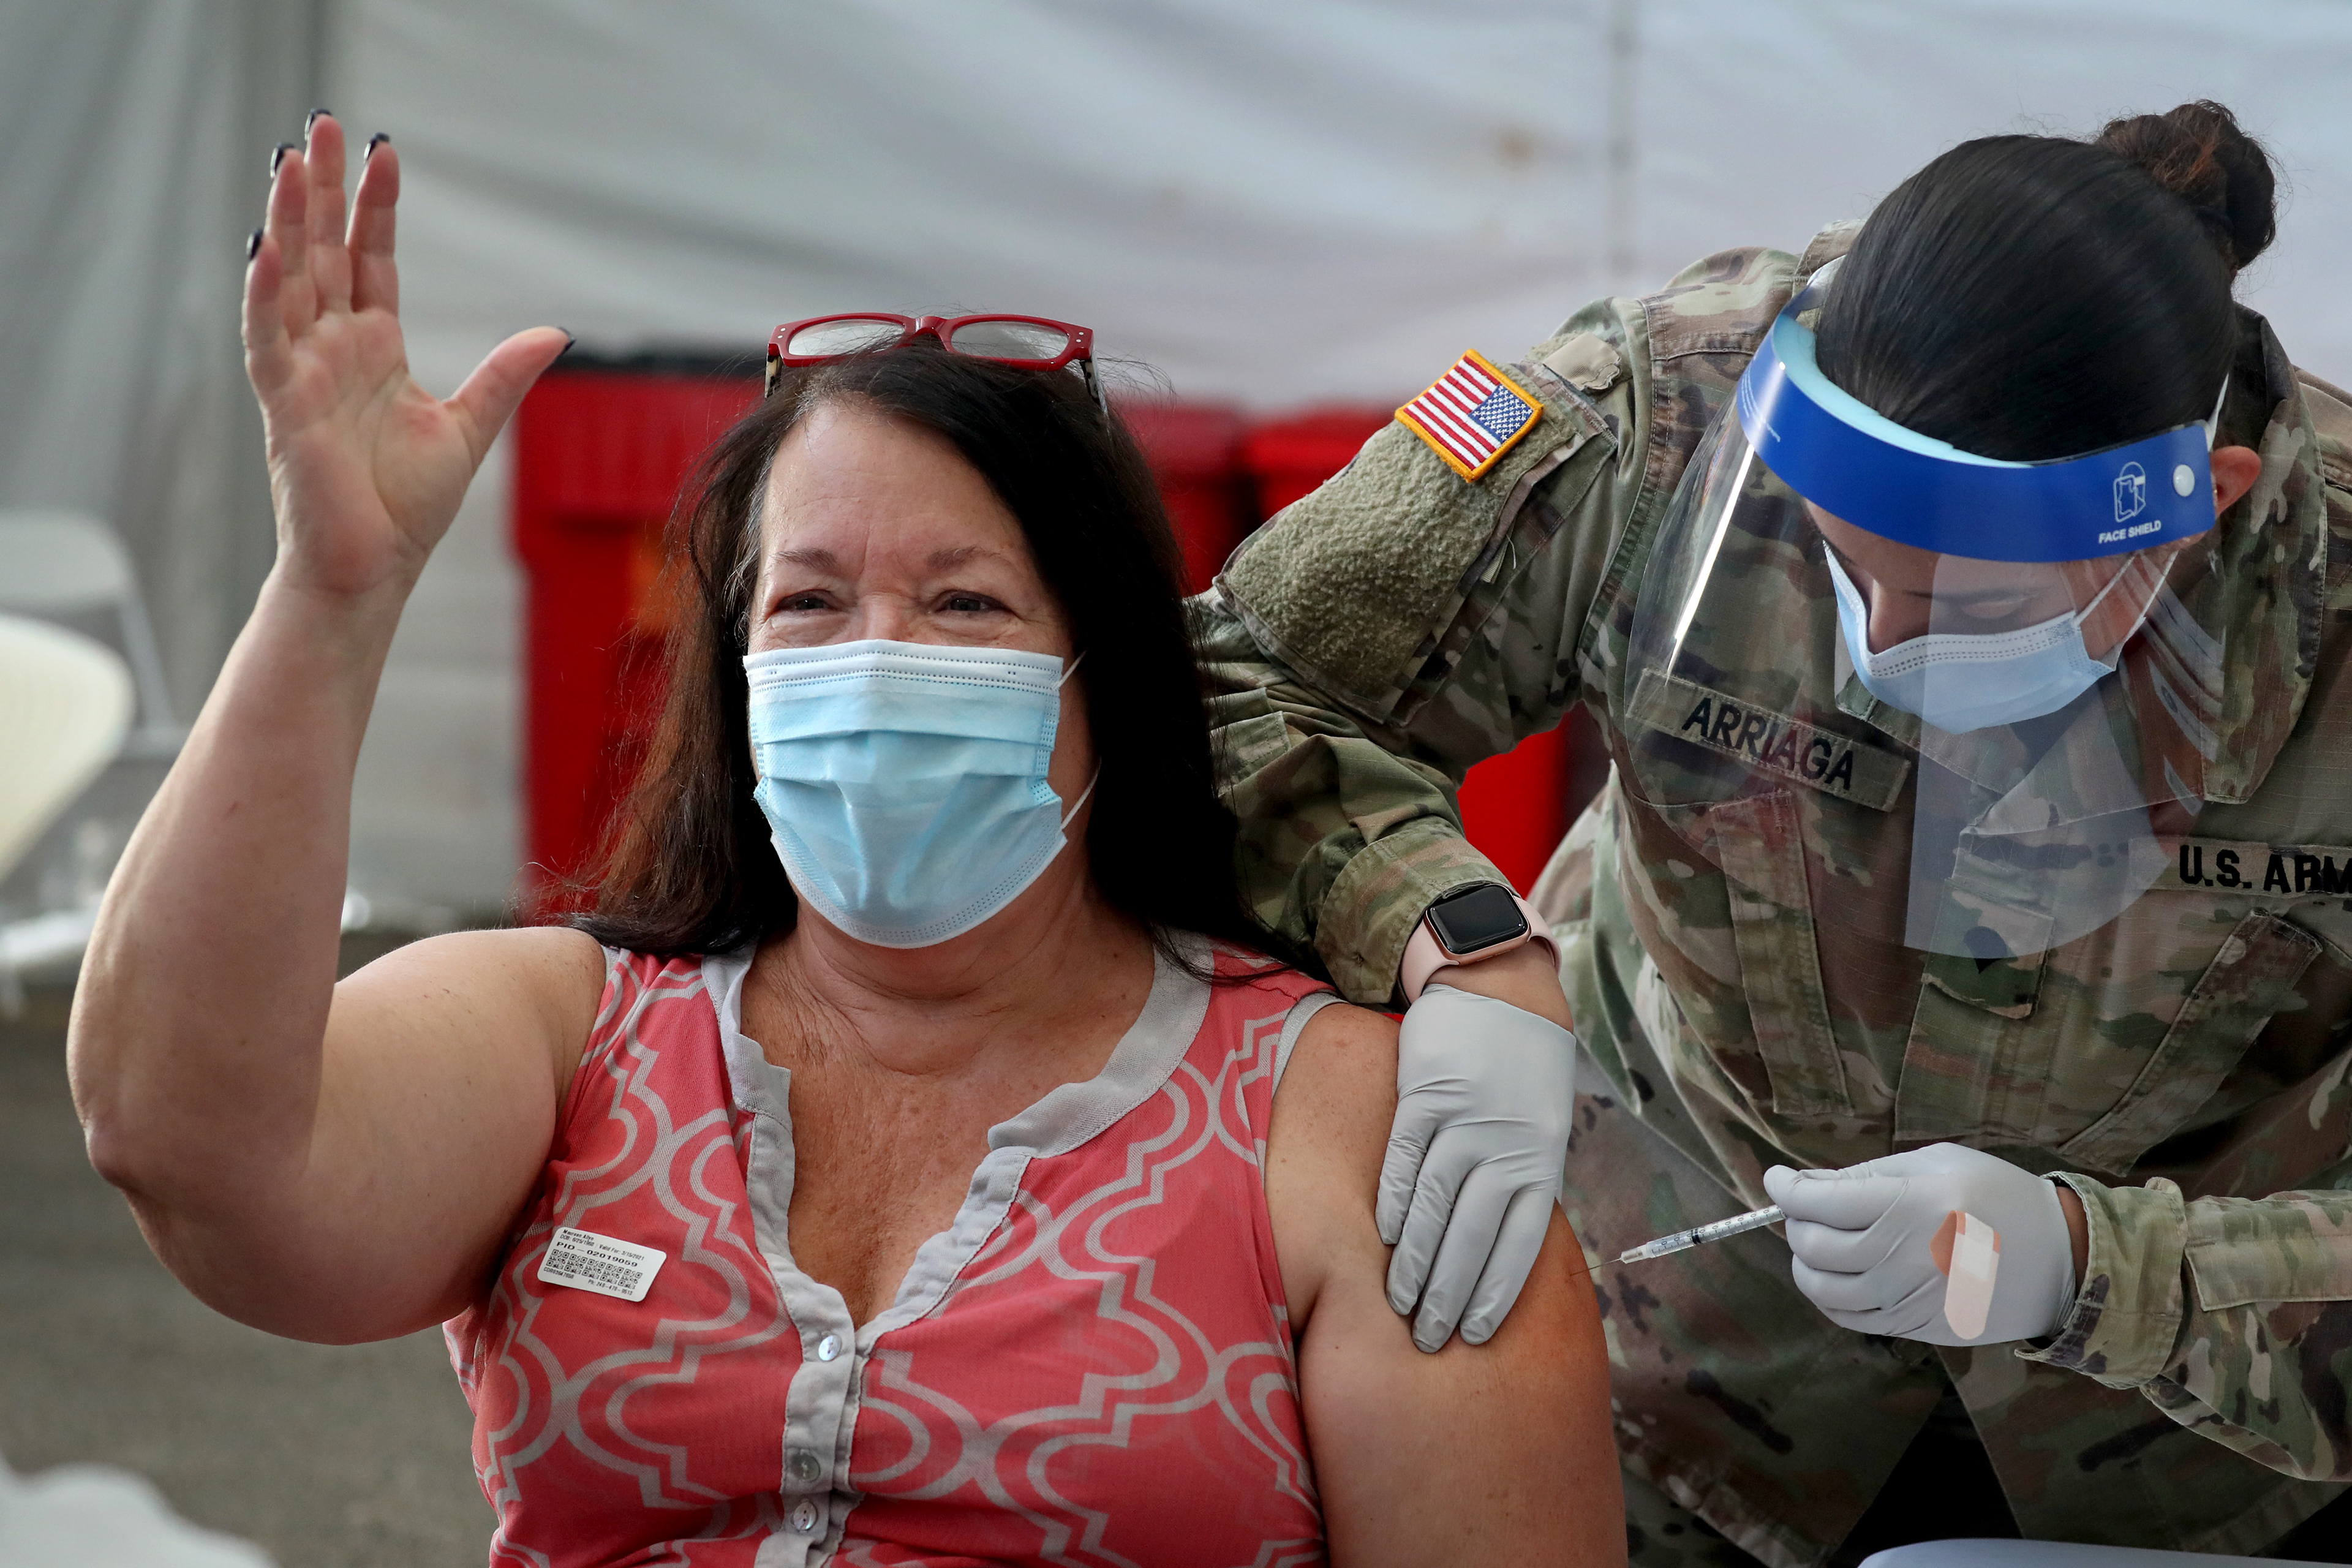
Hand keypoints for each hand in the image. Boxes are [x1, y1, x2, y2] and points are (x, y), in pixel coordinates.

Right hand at [244, 114, 568, 601]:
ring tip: (291, 159)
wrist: (373, 571)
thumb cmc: (406, 509)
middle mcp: (331, 350)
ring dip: (289, 220)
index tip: (384, 150)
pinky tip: (269, 247)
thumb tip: (555, 332)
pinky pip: (267, 339)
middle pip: (324, 252)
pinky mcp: (284, 405)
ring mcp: (303, 373)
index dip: (374, 206)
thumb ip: (505, 375)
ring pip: (290, 280)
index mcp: (372, 350)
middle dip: (323, 189)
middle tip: (320, 124)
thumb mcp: (470, 428)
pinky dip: (266, 294)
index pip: (370, 260)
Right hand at [1378, 984, 1576, 1350]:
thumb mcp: (1541, 1125)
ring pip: (1433, 1205)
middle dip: (1448, 1292)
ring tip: (1400, 1301)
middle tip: (1427, 1336)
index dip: (1492, 1294)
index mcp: (1540, 1160)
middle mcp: (1503, 1147)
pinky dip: (1392, 1200)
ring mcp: (1463, 1121)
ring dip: (1414, 1259)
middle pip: (1471, 1235)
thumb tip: (1501, 1244)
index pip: (1518, 1244)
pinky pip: (1404, 1160)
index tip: (1471, 1334)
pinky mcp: (1425, 1095)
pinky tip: (1384, 1235)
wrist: (1499, 990)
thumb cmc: (1523, 1068)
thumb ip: (1522, 1179)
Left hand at [1763, 1143, 2077, 1344]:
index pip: (1819, 1201)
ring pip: (1823, 1288)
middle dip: (1795, 1222)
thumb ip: (1871, 1174)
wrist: (2061, 1260)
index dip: (1786, 1188)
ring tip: (1817, 1241)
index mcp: (1910, 1205)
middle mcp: (1903, 1255)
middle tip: (1805, 1208)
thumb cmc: (1999, 1197)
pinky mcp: (1916, 1327)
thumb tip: (1811, 1183)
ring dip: (1805, 1262)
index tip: (1777, 1179)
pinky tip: (1837, 1274)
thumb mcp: (1938, 1164)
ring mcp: (1908, 1298)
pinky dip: (1828, 1295)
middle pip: (1814, 1246)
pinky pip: (1849, 1317)